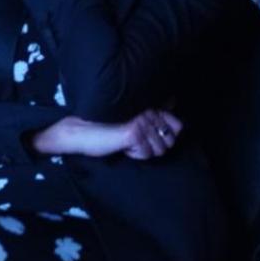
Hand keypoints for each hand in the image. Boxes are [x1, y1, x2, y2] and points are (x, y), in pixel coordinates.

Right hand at [31, 109, 183, 159]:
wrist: (82, 131)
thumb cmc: (105, 127)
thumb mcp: (133, 121)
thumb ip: (153, 118)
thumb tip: (174, 120)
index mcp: (148, 106)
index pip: (177, 125)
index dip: (167, 137)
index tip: (148, 137)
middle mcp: (147, 111)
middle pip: (169, 141)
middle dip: (153, 147)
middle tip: (134, 142)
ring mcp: (142, 121)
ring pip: (158, 149)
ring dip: (142, 151)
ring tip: (127, 142)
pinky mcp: (134, 133)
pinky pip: (145, 154)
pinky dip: (134, 154)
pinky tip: (123, 146)